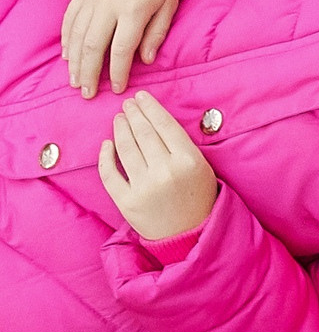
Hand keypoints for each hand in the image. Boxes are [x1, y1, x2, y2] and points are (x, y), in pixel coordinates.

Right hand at [63, 0, 179, 96]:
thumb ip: (157, 33)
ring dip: (74, 61)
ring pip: (76, 35)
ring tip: (76, 80)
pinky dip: (66, 39)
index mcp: (134, 9)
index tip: (118, 88)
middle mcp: (108, 4)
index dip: (118, 71)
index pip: (122, 48)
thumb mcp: (170, 5)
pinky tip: (68, 55)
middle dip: (89, 73)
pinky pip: (69, 19)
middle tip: (87, 93)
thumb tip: (145, 61)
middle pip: (93, 45)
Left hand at [97, 93, 217, 240]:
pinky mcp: (127, 201)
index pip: (164, 125)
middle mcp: (166, 172)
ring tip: (119, 118)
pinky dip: (105, 156)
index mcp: (189, 161)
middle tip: (127, 104)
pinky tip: (107, 144)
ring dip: (120, 129)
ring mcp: (144, 187)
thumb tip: (153, 120)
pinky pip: (110, 173)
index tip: (141, 97)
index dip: (150, 108)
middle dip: (133, 114)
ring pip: (125, 149)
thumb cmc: (198, 196)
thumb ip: (181, 145)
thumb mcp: (201, 167)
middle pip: (143, 134)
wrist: (191, 234)